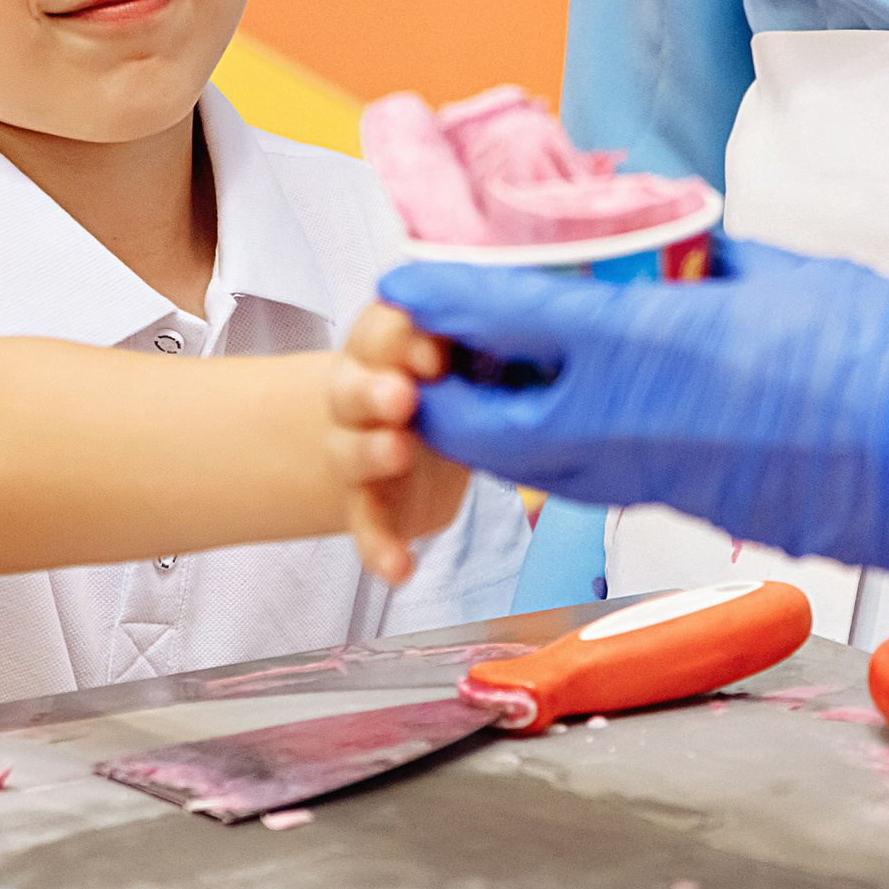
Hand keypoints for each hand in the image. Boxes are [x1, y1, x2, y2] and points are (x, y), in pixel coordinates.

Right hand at [325, 310, 471, 584]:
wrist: (416, 442)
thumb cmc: (449, 384)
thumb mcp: (469, 353)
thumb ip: (485, 340)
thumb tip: (539, 318)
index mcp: (386, 348)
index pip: (381, 331)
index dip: (404, 338)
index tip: (438, 354)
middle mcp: (361, 396)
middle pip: (352, 388)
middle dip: (376, 391)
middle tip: (404, 397)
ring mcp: (361, 451)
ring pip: (350, 451)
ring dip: (371, 452)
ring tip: (398, 453)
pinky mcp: (370, 504)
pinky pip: (366, 528)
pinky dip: (379, 549)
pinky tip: (399, 570)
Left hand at [378, 240, 888, 570]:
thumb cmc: (864, 348)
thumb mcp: (767, 272)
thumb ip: (699, 262)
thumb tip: (674, 252)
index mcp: (630, 344)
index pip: (493, 316)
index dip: (436, 295)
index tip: (408, 278)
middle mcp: (614, 425)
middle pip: (479, 423)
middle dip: (447, 388)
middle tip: (450, 347)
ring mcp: (641, 481)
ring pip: (531, 465)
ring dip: (506, 423)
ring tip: (518, 375)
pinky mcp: (677, 512)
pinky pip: (591, 482)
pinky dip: (570, 448)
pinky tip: (598, 413)